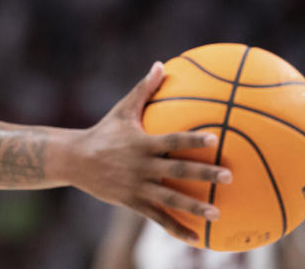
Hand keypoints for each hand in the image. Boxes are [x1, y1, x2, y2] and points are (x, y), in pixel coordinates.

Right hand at [77, 62, 231, 242]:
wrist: (75, 160)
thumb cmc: (103, 131)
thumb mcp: (122, 110)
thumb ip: (144, 89)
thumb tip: (161, 64)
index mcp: (142, 143)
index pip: (172, 141)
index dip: (193, 141)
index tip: (216, 139)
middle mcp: (141, 166)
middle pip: (177, 171)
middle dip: (203, 174)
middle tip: (229, 176)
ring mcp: (137, 187)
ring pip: (170, 198)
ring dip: (194, 206)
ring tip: (217, 213)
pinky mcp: (132, 203)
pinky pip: (158, 218)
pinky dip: (177, 228)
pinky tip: (198, 239)